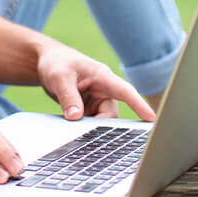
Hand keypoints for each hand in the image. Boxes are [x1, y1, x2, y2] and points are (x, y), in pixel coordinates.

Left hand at [36, 41, 155, 122]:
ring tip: (76, 129)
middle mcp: (103, 89)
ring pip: (102, 121)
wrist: (46, 62)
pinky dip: (85, 128)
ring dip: (91, 127)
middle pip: (112, 114)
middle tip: (87, 134)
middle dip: (102, 125)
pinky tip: (74, 130)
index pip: (125, 91)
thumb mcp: (59, 77)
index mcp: (102, 76)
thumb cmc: (56, 62)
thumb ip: (68, 96)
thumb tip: (75, 117)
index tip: (151, 118)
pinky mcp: (89, 109)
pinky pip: (92, 122)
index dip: (139, 105)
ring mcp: (96, 100)